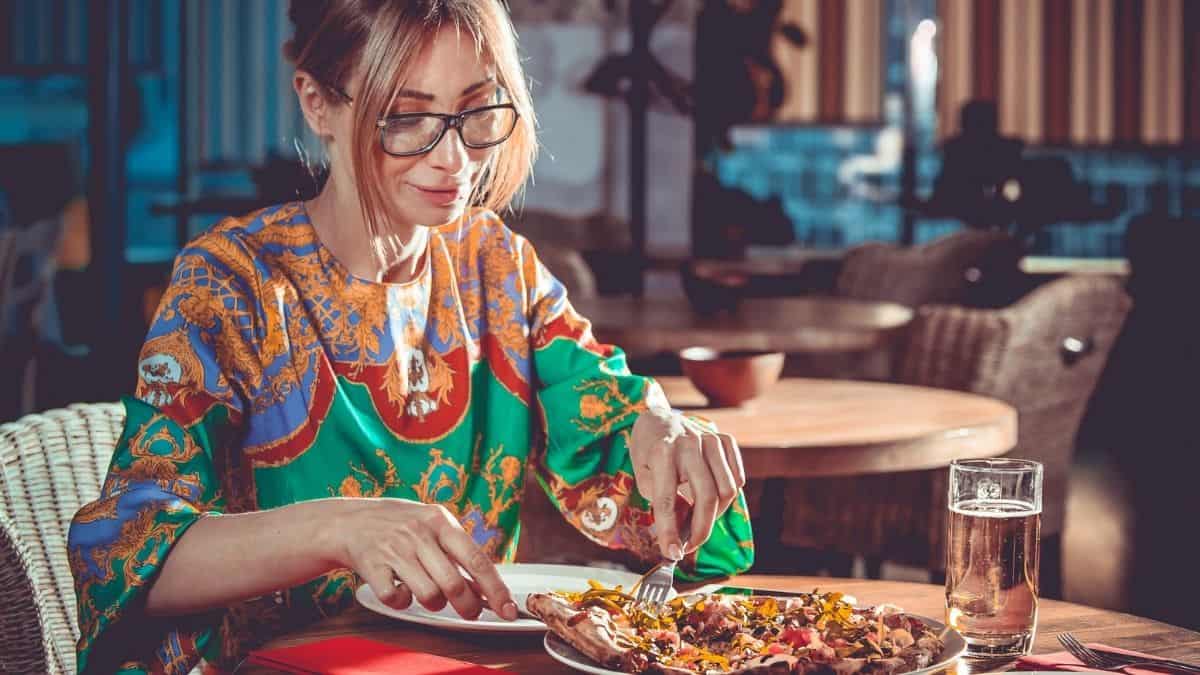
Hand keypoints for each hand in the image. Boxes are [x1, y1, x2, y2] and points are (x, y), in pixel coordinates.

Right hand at [328, 498, 517, 620]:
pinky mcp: (373, 566)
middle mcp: (419, 534)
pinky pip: (396, 599)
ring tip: (428, 593)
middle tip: (469, 612)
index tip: (507, 609)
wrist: (349, 521)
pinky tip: (400, 589)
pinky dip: (401, 602)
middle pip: (454, 584)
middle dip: (467, 607)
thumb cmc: (400, 525)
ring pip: (429, 595)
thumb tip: (487, 588)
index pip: (477, 560)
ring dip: (434, 604)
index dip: (495, 589)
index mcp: (440, 521)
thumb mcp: (432, 524)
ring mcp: (395, 550)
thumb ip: (459, 552)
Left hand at [628, 389, 745, 559]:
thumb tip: (680, 536)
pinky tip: (712, 497)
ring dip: (716, 512)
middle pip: (707, 497)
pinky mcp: (725, 439)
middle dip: (701, 529)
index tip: (673, 553)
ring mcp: (710, 439)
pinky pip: (738, 477)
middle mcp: (689, 444)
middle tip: (691, 545)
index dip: (670, 531)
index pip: (667, 500)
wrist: (658, 420)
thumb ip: (661, 503)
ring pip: (728, 489)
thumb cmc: (649, 453)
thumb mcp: (643, 477)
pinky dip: (729, 494)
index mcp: (662, 453)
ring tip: (699, 517)